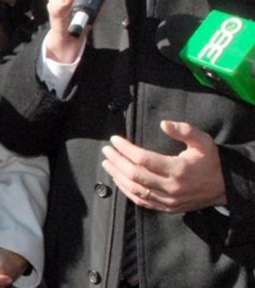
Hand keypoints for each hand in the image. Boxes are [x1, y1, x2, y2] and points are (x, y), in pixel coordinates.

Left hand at [102, 120, 226, 212]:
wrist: (224, 186)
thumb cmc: (210, 161)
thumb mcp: (203, 141)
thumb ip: (184, 130)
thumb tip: (164, 124)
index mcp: (178, 169)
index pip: (143, 159)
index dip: (125, 149)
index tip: (115, 140)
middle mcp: (172, 187)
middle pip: (135, 174)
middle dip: (117, 161)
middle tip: (107, 150)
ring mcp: (169, 200)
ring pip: (135, 190)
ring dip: (118, 176)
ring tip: (107, 163)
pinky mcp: (167, 207)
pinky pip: (142, 202)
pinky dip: (127, 191)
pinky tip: (118, 180)